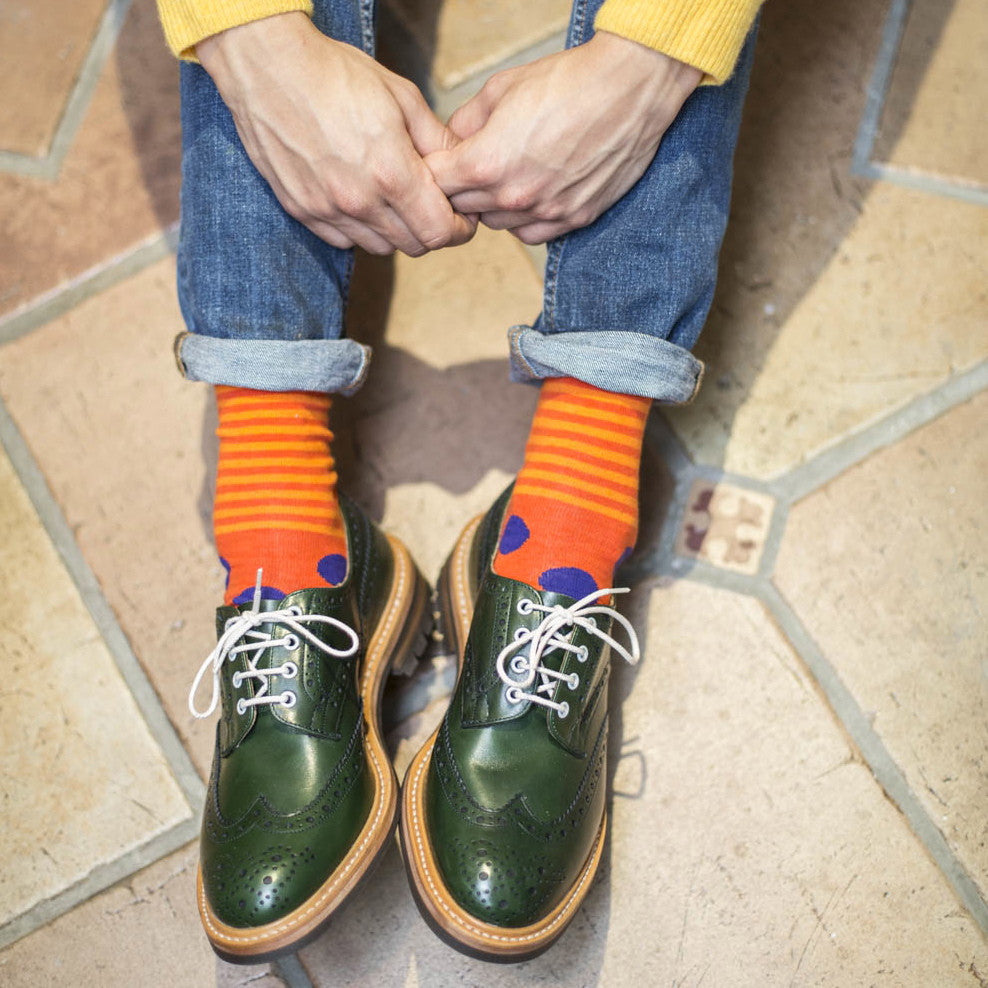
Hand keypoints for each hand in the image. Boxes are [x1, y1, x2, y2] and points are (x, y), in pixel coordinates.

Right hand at [197, 13, 474, 255]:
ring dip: (396, 232)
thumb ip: (437, 141)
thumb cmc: (337, 74)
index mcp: (391, 174)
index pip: (440, 232)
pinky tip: (363, 199)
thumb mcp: (401, 97)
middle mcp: (359, 201)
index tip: (461, 217)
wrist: (268, 65)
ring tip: (395, 201)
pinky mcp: (302, 211)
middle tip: (432, 207)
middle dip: (431, 230)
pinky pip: (345, 240)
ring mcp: (327, 210)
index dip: (458, 229)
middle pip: (414, 246)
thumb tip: (462, 168)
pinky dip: (361, 229)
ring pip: (380, 247)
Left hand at [426, 31, 701, 243]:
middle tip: (471, 167)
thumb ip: (466, 122)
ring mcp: (545, 212)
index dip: (434, 171)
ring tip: (506, 175)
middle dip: (460, 188)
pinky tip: (531, 193)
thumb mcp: (502, 88)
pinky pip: (532, 234)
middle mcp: (513, 197)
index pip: (436, 185)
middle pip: (464, 208)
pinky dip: (524, 219)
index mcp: (487, 163)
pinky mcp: (573, 219)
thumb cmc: (568, 81)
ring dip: (493, 205)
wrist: (629, 88)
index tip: (440, 163)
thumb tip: (452, 142)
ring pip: (497, 224)